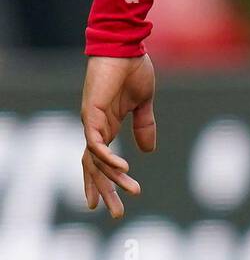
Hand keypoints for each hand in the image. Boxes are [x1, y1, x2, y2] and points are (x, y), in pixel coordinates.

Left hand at [81, 55, 155, 217]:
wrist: (125, 44)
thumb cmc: (133, 67)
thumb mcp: (144, 102)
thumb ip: (145, 125)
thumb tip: (148, 150)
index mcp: (106, 126)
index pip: (99, 162)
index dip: (105, 183)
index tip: (110, 204)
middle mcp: (95, 128)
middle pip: (94, 168)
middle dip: (105, 192)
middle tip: (117, 214)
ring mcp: (91, 121)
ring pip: (96, 161)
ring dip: (113, 179)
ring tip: (131, 192)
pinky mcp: (92, 113)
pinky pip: (97, 143)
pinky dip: (109, 158)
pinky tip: (124, 169)